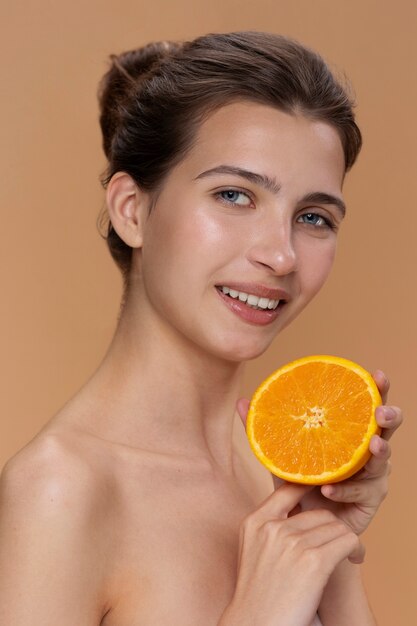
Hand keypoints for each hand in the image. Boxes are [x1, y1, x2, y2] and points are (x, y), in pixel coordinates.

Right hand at [219, 483, 362, 625]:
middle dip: (333, 527)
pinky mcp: (314, 562)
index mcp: (255, 522)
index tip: (323, 496)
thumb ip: (270, 526)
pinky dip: (355, 549)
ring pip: (337, 527)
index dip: (310, 489)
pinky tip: (354, 559)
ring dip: (346, 540)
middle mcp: (273, 528)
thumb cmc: (259, 594)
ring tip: (347, 554)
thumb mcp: (253, 549)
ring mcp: (293, 543)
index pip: (289, 488)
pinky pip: (348, 541)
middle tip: (337, 543)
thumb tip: (298, 505)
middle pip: (320, 513)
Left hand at [237, 369, 402, 535]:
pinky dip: (344, 490)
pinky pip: (361, 493)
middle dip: (389, 416)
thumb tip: (241, 400)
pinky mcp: (370, 501)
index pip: (367, 405)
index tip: (377, 373)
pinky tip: (327, 490)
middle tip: (380, 411)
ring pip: (382, 462)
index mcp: (350, 431)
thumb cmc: (296, 481)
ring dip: (378, 453)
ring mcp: (373, 476)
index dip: (378, 389)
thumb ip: (262, 428)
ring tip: (371, 445)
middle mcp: (367, 450)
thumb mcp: (279, 452)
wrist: (300, 522)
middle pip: (387, 428)